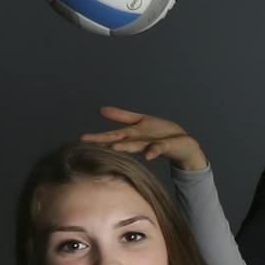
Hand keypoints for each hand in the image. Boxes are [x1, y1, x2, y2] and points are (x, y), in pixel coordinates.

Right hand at [80, 106, 208, 172]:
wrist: (184, 145)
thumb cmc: (160, 133)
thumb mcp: (139, 121)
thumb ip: (121, 116)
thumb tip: (100, 109)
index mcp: (132, 134)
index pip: (112, 134)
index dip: (98, 136)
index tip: (81, 138)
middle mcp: (139, 141)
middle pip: (120, 140)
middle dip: (104, 141)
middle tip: (87, 143)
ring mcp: (151, 145)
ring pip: (135, 145)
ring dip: (125, 147)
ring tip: (113, 147)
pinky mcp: (164, 147)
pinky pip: (158, 148)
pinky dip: (152, 151)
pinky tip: (147, 155)